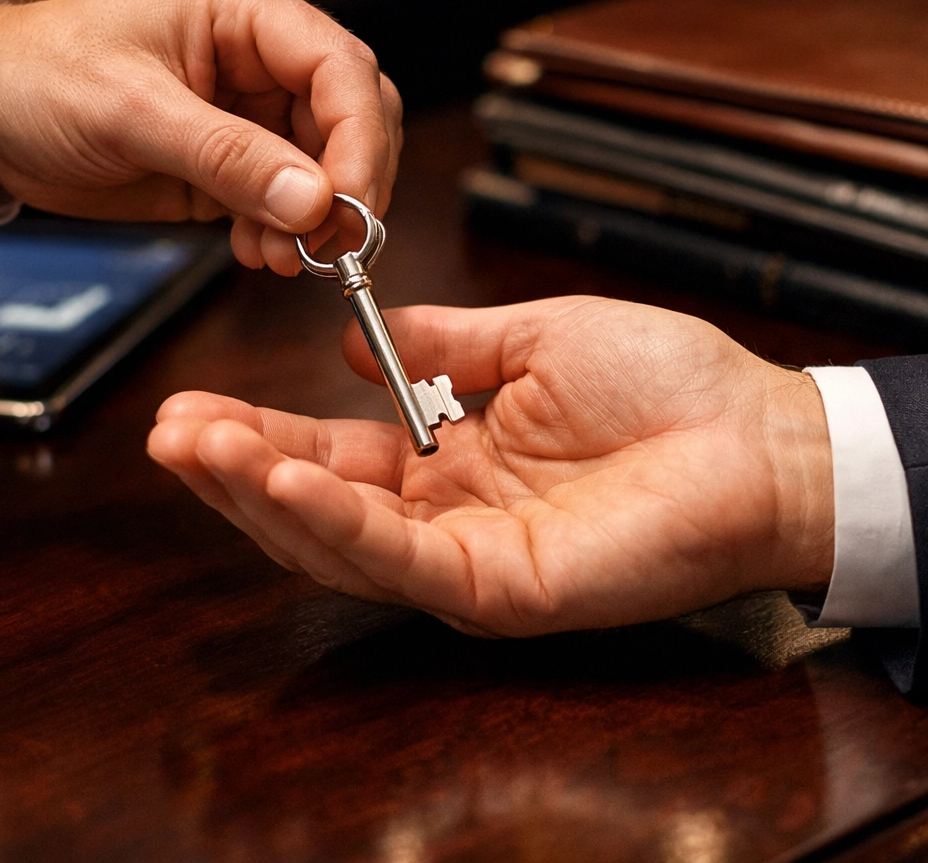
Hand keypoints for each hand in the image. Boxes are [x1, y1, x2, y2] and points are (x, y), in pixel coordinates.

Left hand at [0, 0, 401, 273]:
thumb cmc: (34, 77)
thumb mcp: (129, 112)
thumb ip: (228, 157)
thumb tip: (314, 201)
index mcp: (244, 12)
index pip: (342, 69)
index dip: (360, 140)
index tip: (348, 206)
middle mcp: (259, 58)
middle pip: (353, 118)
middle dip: (347, 186)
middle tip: (329, 244)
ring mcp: (250, 113)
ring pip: (327, 167)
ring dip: (316, 221)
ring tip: (280, 258)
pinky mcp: (231, 162)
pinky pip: (287, 201)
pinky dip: (283, 234)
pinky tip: (254, 252)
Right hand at [146, 297, 834, 635]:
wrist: (762, 432)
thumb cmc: (670, 384)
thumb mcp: (534, 338)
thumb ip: (444, 343)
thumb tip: (354, 341)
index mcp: (454, 458)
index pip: (334, 456)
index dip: (260, 434)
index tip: (193, 405)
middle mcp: (451, 517)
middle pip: (317, 507)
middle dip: (234, 472)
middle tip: (165, 432)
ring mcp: (473, 561)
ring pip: (341, 542)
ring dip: (259, 496)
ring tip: (193, 448)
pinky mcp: (504, 588)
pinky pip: (400, 560)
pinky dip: (334, 519)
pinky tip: (275, 478)